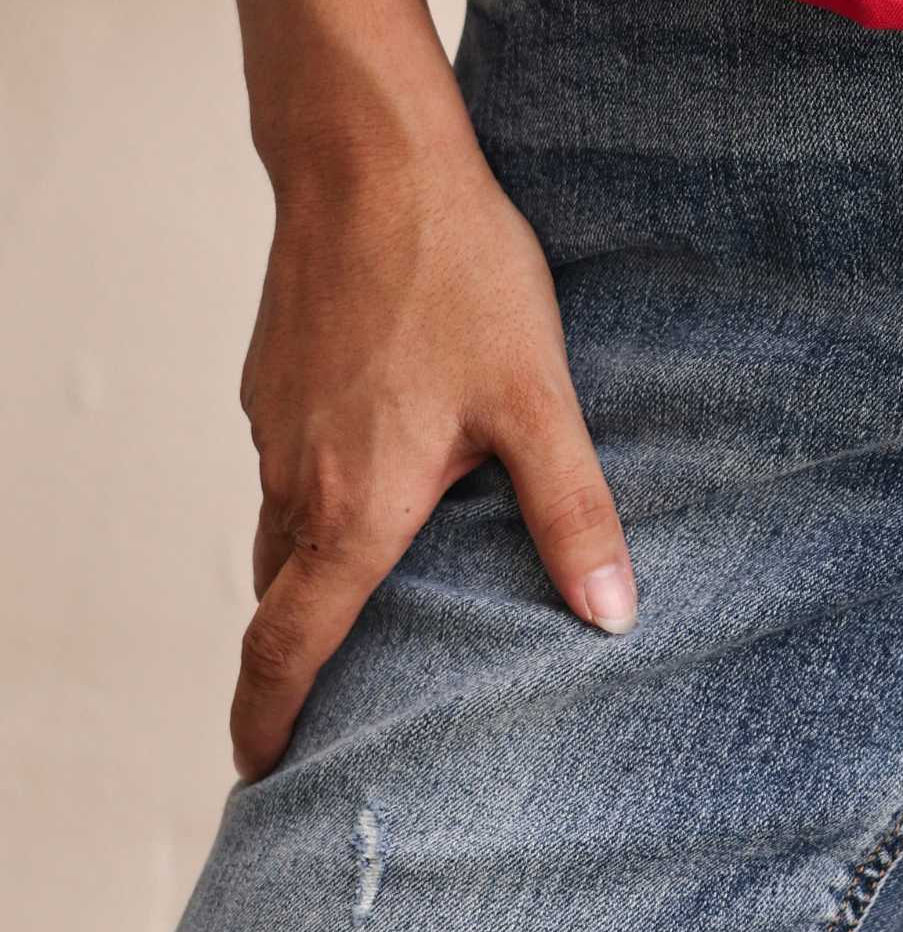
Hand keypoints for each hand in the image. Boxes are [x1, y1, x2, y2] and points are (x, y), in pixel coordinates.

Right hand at [232, 91, 635, 779]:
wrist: (368, 161)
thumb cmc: (454, 273)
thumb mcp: (536, 397)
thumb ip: (572, 511)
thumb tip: (612, 613)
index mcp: (355, 506)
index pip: (289, 646)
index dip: (269, 718)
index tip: (261, 770)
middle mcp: (297, 478)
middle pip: (278, 599)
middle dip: (293, 663)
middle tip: (327, 706)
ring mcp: (275, 425)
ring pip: (281, 528)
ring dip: (306, 577)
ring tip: (359, 603)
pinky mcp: (274, 378)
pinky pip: (285, 467)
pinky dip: (313, 500)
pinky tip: (373, 474)